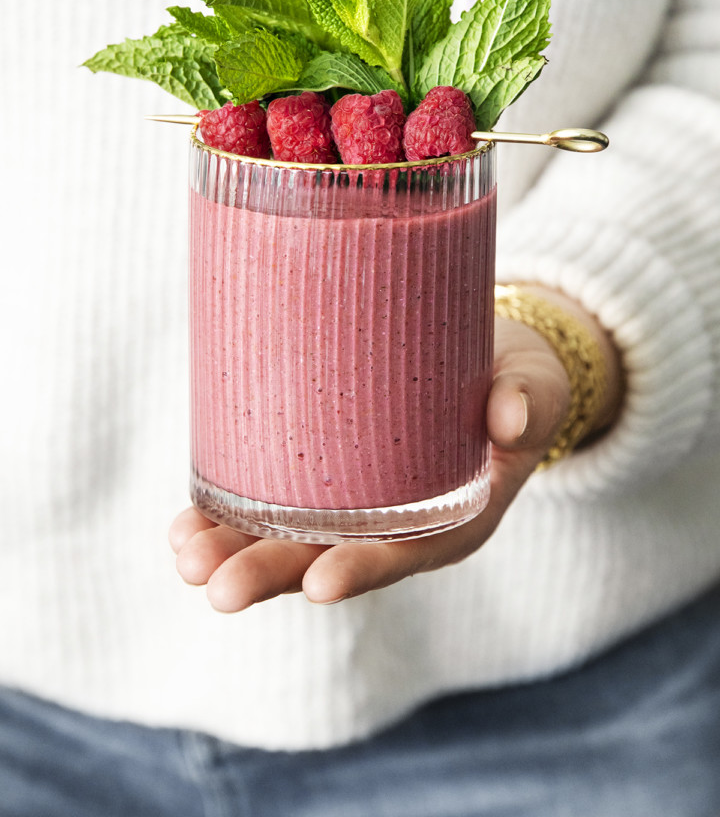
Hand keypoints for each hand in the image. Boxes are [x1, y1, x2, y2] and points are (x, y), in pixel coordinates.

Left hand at [169, 287, 621, 611]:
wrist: (489, 366)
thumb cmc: (514, 382)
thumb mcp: (535, 388)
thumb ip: (529, 399)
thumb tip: (512, 414)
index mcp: (452, 520)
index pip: (405, 555)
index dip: (362, 569)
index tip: (319, 582)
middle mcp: (396, 526)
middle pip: (329, 560)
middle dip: (269, 574)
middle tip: (214, 585)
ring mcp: (357, 506)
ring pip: (289, 541)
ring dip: (233, 551)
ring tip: (183, 553)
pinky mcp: (329, 477)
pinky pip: (273, 506)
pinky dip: (228, 514)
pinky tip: (185, 520)